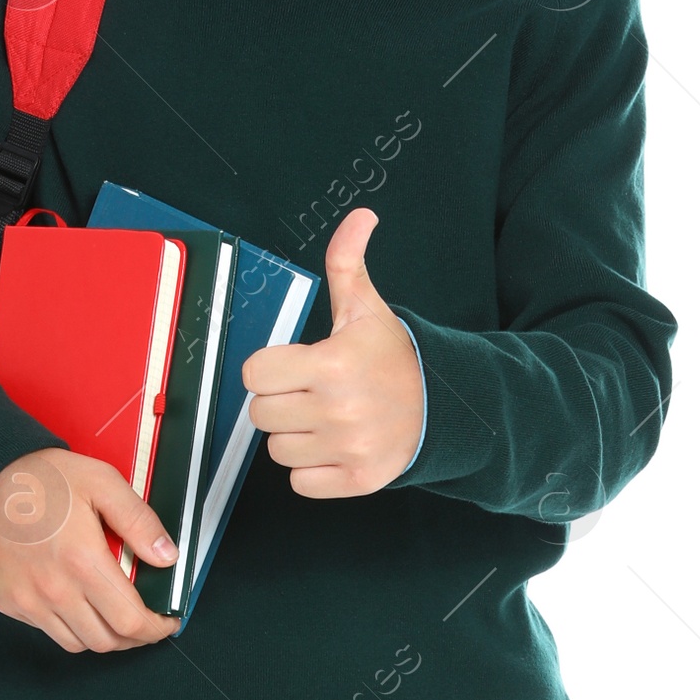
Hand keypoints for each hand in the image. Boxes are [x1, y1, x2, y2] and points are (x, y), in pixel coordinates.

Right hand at [0, 450, 180, 652]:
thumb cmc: (40, 479)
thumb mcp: (101, 483)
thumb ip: (139, 521)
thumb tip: (167, 556)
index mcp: (83, 562)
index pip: (130, 621)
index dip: (156, 628)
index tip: (166, 621)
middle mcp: (55, 591)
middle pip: (108, 641)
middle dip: (135, 637)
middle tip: (145, 620)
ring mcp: (29, 602)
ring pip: (79, 644)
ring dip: (103, 636)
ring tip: (113, 615)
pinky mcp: (10, 604)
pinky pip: (49, 631)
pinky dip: (71, 627)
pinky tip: (78, 603)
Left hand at [243, 209, 424, 496]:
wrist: (443, 407)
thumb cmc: (394, 357)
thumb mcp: (367, 308)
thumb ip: (347, 263)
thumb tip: (360, 217)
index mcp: (332, 363)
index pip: (255, 374)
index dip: (269, 368)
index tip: (293, 366)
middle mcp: (338, 409)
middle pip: (261, 414)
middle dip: (281, 401)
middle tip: (311, 393)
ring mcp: (348, 447)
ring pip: (278, 451)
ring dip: (295, 437)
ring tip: (326, 419)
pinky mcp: (357, 480)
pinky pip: (300, 483)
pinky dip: (312, 470)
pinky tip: (334, 446)